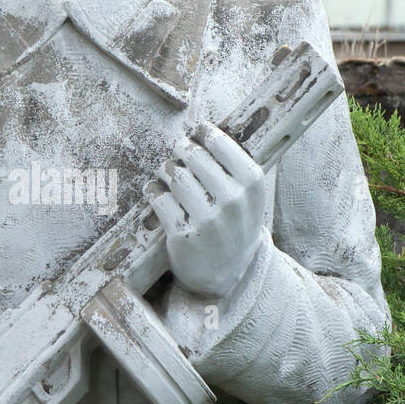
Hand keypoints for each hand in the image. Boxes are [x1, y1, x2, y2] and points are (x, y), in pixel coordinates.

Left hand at [147, 124, 265, 298]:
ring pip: (175, 175)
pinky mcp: (183, 234)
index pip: (220, 143)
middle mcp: (232, 200)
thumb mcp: (248, 196)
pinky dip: (153, 191)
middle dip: (181, 149)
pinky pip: (159, 198)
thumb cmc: (236, 225)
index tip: (196, 132)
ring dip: (166, 169)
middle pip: (193, 155)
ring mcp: (207, 219)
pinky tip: (155, 192)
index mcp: (252, 184)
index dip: (203, 133)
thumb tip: (202, 130)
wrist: (228, 273)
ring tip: (167, 172)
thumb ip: (233, 166)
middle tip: (178, 150)